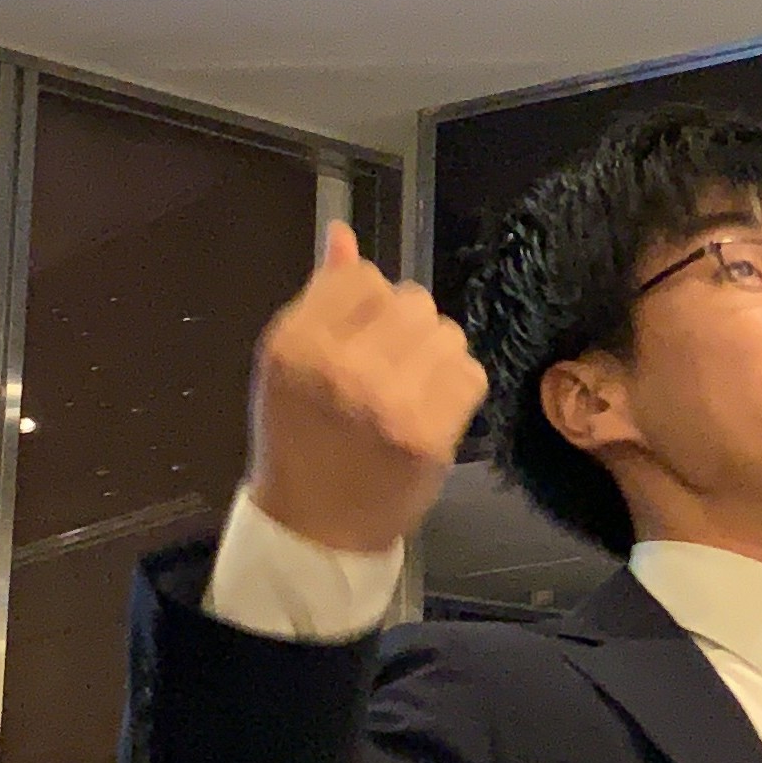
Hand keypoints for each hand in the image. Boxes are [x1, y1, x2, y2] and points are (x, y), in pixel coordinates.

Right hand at [249, 222, 487, 554]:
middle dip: (407, 330)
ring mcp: (386, 399)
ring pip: (446, 333)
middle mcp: (340, 365)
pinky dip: (457, 390)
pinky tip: (430, 412)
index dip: (369, 305)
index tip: (360, 340)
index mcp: (296, 342)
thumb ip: (322, 296)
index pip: (362, 276)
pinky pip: (470, 373)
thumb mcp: (291, 364)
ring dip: (435, 358)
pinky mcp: (427, 432)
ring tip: (408, 392)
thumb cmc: (301, 439)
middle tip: (387, 372)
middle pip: (412, 300)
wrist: (315, 528)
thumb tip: (344, 233)